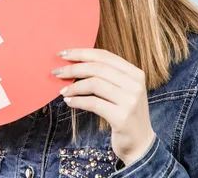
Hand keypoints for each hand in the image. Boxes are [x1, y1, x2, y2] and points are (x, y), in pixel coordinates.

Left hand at [53, 49, 154, 165]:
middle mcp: (135, 84)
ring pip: (94, 84)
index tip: (63, 54)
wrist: (141, 143)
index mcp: (135, 73)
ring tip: (63, 91)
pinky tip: (69, 102)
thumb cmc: (125, 114)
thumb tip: (75, 64)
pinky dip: (77, 101)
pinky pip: (93, 103)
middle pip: (97, 68)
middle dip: (73, 68)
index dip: (82, 53)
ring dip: (73, 87)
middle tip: (57, 72)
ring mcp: (130, 101)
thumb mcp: (122, 91)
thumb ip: (106, 77)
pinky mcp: (122, 117)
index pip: (104, 56)